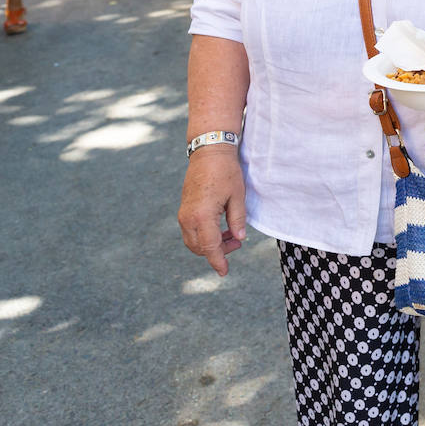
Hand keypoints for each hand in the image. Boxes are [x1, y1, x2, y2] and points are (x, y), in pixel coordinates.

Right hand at [178, 147, 247, 276]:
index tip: (224, 272)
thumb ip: (238, 219)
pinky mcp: (184, 210)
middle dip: (218, 252)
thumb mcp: (238, 196)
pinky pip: (191, 232)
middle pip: (200, 247)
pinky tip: (221, 228)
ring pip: (193, 241)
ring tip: (232, 235)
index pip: (210, 247)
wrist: (208, 152)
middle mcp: (188, 218)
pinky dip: (204, 236)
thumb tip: (240, 238)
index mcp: (203, 216)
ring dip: (211, 244)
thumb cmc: (226, 172)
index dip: (218, 261)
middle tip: (238, 242)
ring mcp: (184, 214)